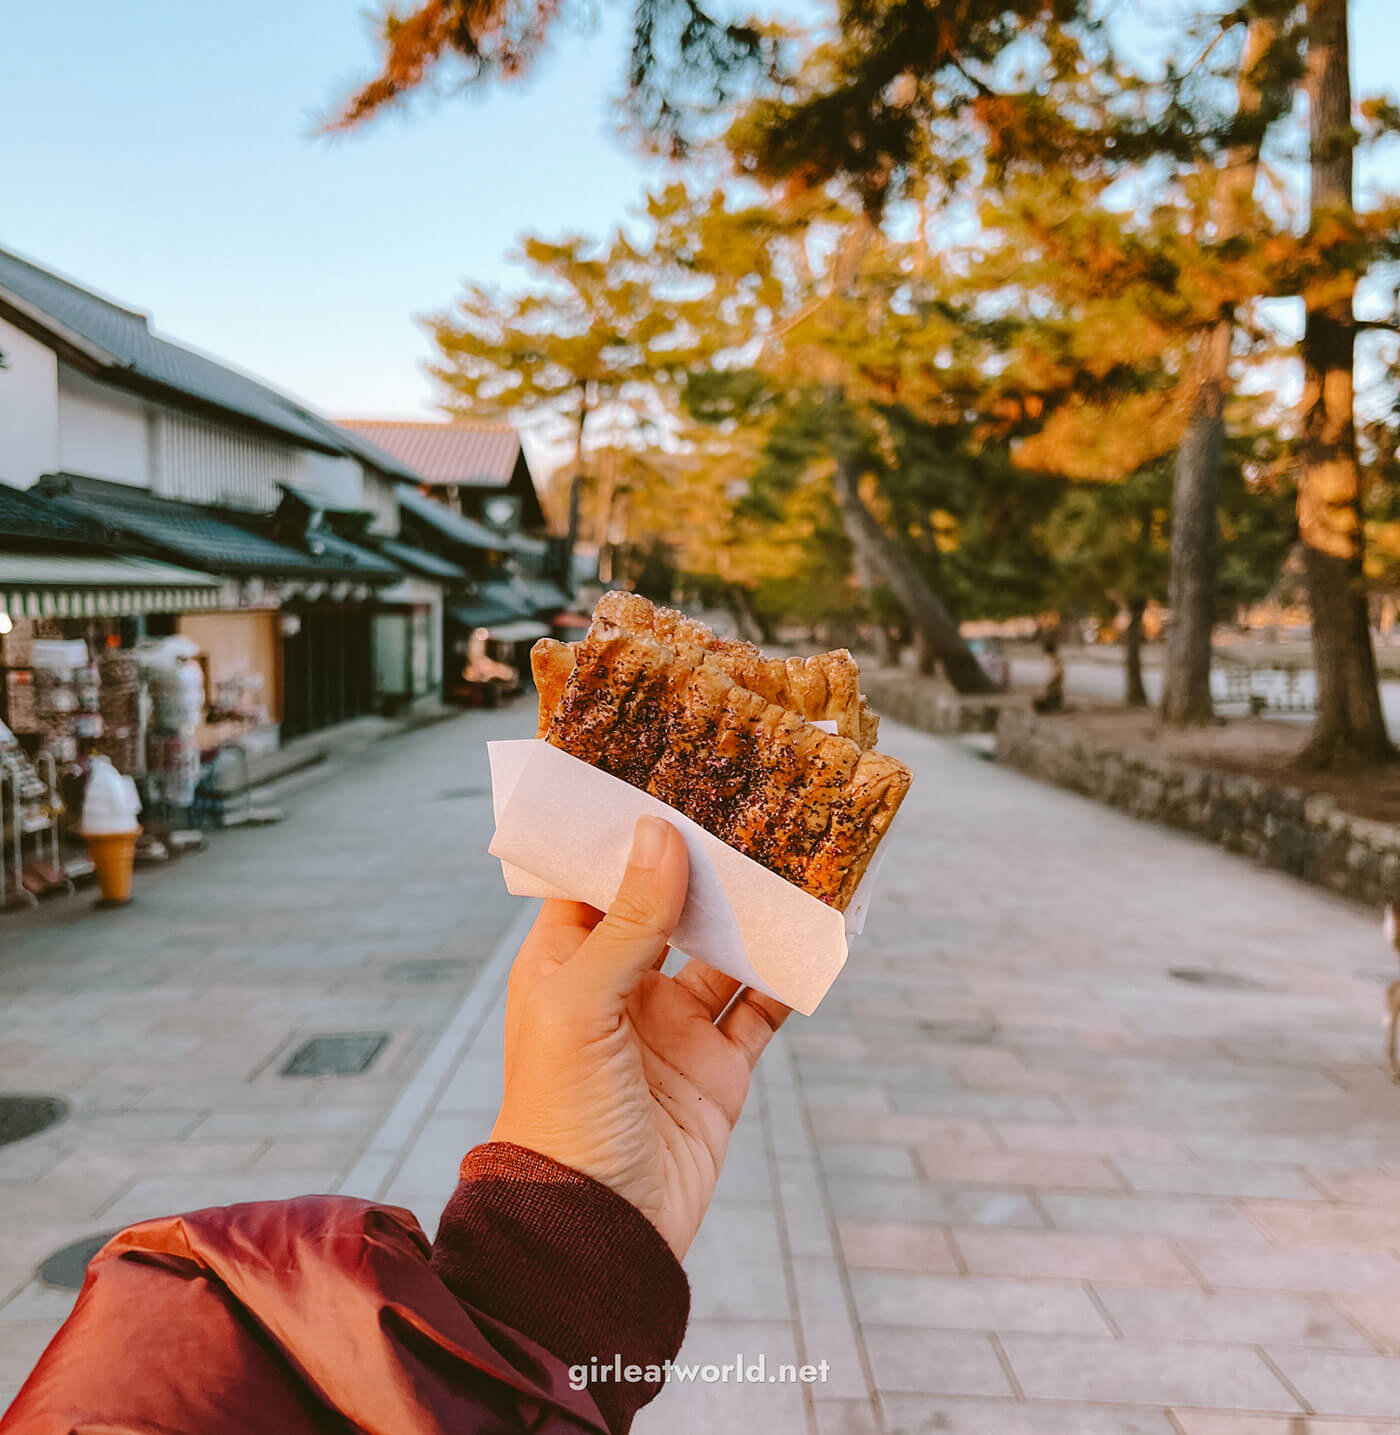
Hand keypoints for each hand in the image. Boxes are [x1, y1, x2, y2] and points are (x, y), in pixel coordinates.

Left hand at [490, 815, 789, 1259]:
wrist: (596, 1233)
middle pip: (668, 905)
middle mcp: (621, 984)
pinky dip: (791, 974)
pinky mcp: (719, 1067)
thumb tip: (659, 834)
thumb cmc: (560, 1116)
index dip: (625, 832)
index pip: (594, 878)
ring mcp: (673, 1025)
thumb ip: (627, 921)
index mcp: (567, 961)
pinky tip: (819, 935)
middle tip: (751, 804)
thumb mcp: (582, 1005)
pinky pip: (762, 1007)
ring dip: (756, 912)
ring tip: (796, 856)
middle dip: (706, 863)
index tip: (668, 776)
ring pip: (724, 950)